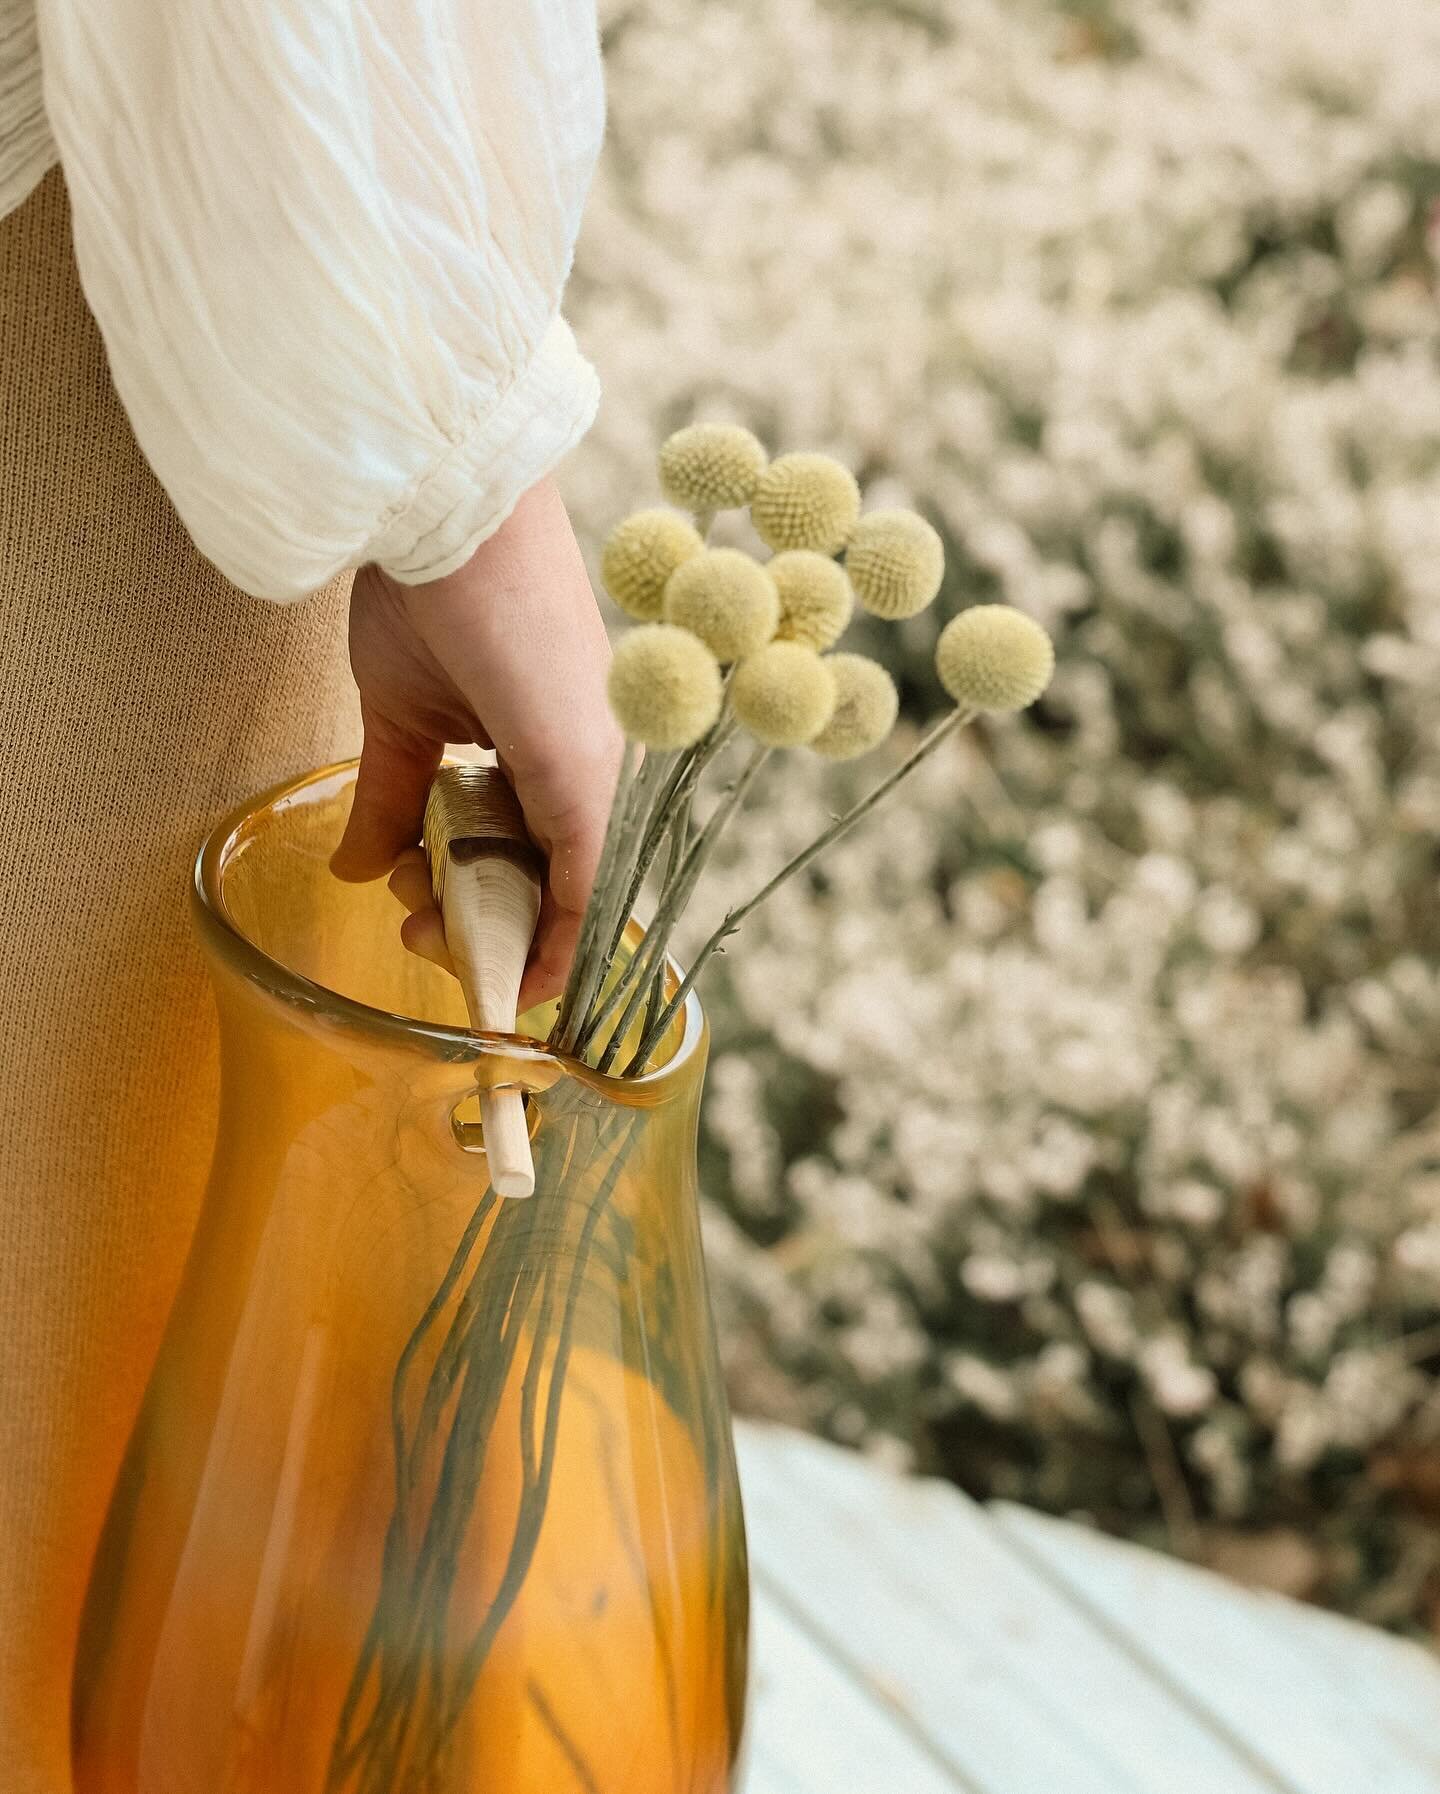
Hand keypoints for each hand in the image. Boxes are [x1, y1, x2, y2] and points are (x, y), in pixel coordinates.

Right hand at [331, 476, 622, 1014]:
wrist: (439, 515)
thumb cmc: (428, 592)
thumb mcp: (401, 719)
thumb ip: (391, 799)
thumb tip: (358, 869)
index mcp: (554, 748)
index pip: (542, 859)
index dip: (494, 914)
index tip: (430, 931)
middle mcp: (592, 766)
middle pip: (555, 889)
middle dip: (480, 932)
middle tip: (416, 930)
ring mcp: (596, 773)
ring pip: (572, 901)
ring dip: (494, 939)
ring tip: (424, 925)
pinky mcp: (584, 777)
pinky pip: (587, 889)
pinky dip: (557, 946)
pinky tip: (520, 985)